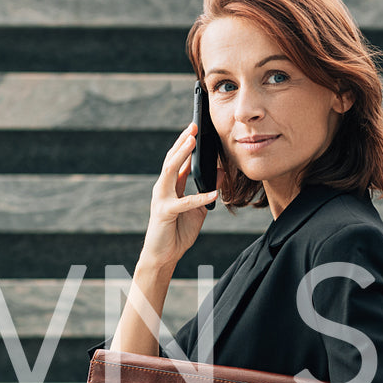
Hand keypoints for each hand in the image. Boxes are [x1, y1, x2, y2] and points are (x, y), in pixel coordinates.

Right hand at [138, 123, 221, 268]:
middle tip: (193, 126)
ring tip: (192, 142)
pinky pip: (184, 203)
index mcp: (170, 187)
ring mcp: (161, 199)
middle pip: (172, 160)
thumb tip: (221, 174)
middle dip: (182, 142)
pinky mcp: (164, 213)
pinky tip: (213, 193)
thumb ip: (207, 192)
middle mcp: (163, 189)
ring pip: (170, 171)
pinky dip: (199, 197)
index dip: (185, 144)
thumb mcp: (198, 210)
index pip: (177, 160)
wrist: (162, 256)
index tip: (195, 129)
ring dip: (181, 155)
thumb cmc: (177, 233)